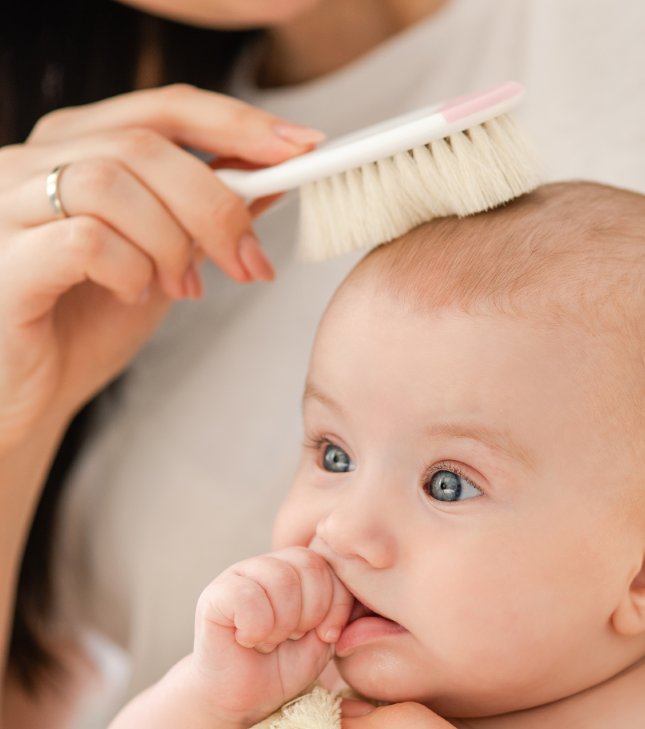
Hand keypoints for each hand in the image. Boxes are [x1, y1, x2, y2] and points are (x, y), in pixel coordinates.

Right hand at [0, 84, 323, 448]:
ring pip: (111, 181)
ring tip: (181, 288)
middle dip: (218, 204)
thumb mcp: (164, 258)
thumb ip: (203, 215)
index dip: (239, 124)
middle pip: (147, 143)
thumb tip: (270, 182)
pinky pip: (84, 239)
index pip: (166, 108)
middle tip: (249, 261)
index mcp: (78, 147)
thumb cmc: (89, 322)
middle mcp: (34, 161)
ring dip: (171, 242)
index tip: (303, 148)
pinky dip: (130, 269)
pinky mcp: (4, 262)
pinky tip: (134, 295)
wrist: (33, 391)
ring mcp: (8, 206)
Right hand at [190, 547, 353, 726]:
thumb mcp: (325, 633)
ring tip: (271, 640)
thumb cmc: (286, 666)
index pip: (331, 562)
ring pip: (281, 579)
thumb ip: (341, 603)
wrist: (243, 703)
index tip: (326, 634)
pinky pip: (246, 596)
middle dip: (311, 613)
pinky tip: (249, 640)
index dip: (336, 603)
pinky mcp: (214, 595)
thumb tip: (362, 576)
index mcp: (300, 567)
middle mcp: (270, 562)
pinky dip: (256, 627)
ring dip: (283, 623)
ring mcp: (240, 574)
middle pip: (309, 565)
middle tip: (293, 638)